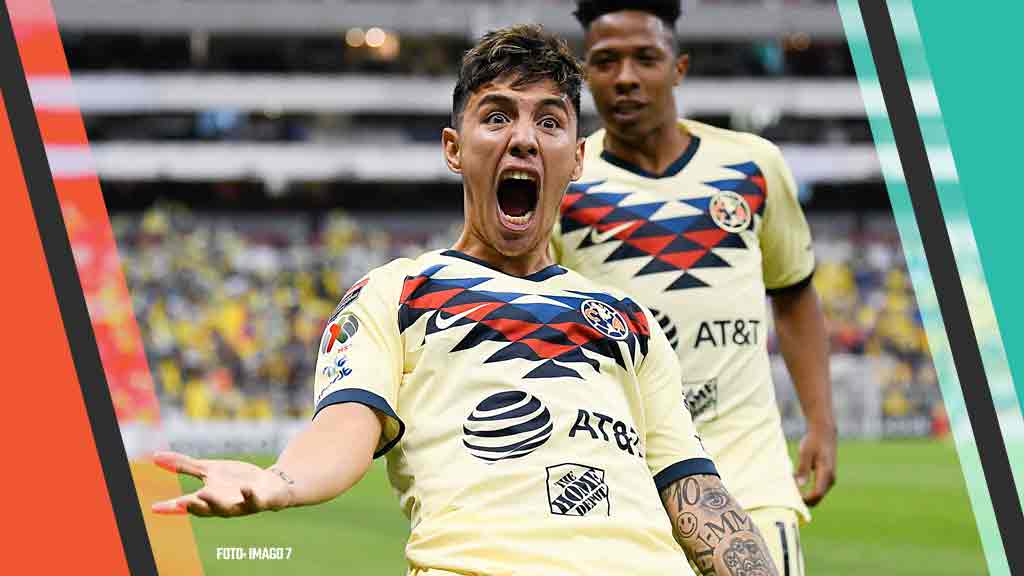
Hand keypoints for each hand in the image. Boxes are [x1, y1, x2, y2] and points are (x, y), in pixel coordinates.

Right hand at [150, 451, 293, 516]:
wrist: (270, 484)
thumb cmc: (236, 479)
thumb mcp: (209, 470)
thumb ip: (184, 465)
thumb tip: (155, 456)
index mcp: (209, 500)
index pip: (187, 505)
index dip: (171, 508)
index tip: (154, 508)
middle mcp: (223, 506)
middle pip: (206, 511)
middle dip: (194, 507)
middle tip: (180, 502)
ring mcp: (241, 505)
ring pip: (227, 509)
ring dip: (215, 503)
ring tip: (203, 493)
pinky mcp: (260, 501)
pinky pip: (255, 501)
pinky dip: (249, 495)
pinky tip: (245, 488)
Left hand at [795, 424, 836, 506]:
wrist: (824, 433)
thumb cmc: (813, 441)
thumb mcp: (805, 453)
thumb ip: (803, 469)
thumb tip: (799, 485)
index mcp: (826, 473)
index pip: (817, 494)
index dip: (804, 499)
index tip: (792, 495)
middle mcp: (831, 479)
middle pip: (818, 498)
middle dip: (804, 500)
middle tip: (788, 493)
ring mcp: (830, 480)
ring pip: (818, 495)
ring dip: (805, 495)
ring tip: (791, 486)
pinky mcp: (827, 478)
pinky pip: (818, 490)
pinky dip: (808, 491)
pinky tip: (795, 483)